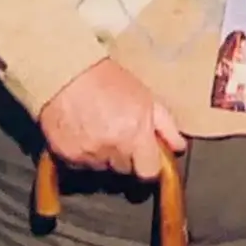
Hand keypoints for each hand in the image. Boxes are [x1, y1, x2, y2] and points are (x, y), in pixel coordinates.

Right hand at [38, 59, 185, 179]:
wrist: (66, 73)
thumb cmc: (108, 80)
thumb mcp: (146, 97)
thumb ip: (166, 126)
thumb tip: (179, 148)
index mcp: (136, 136)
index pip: (149, 172)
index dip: (149, 165)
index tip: (146, 156)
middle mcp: (113, 150)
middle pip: (126, 170)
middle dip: (126, 155)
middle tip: (119, 131)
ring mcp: (88, 156)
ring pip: (103, 169)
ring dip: (104, 155)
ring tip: (98, 128)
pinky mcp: (66, 157)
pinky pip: (80, 166)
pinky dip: (84, 154)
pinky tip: (82, 133)